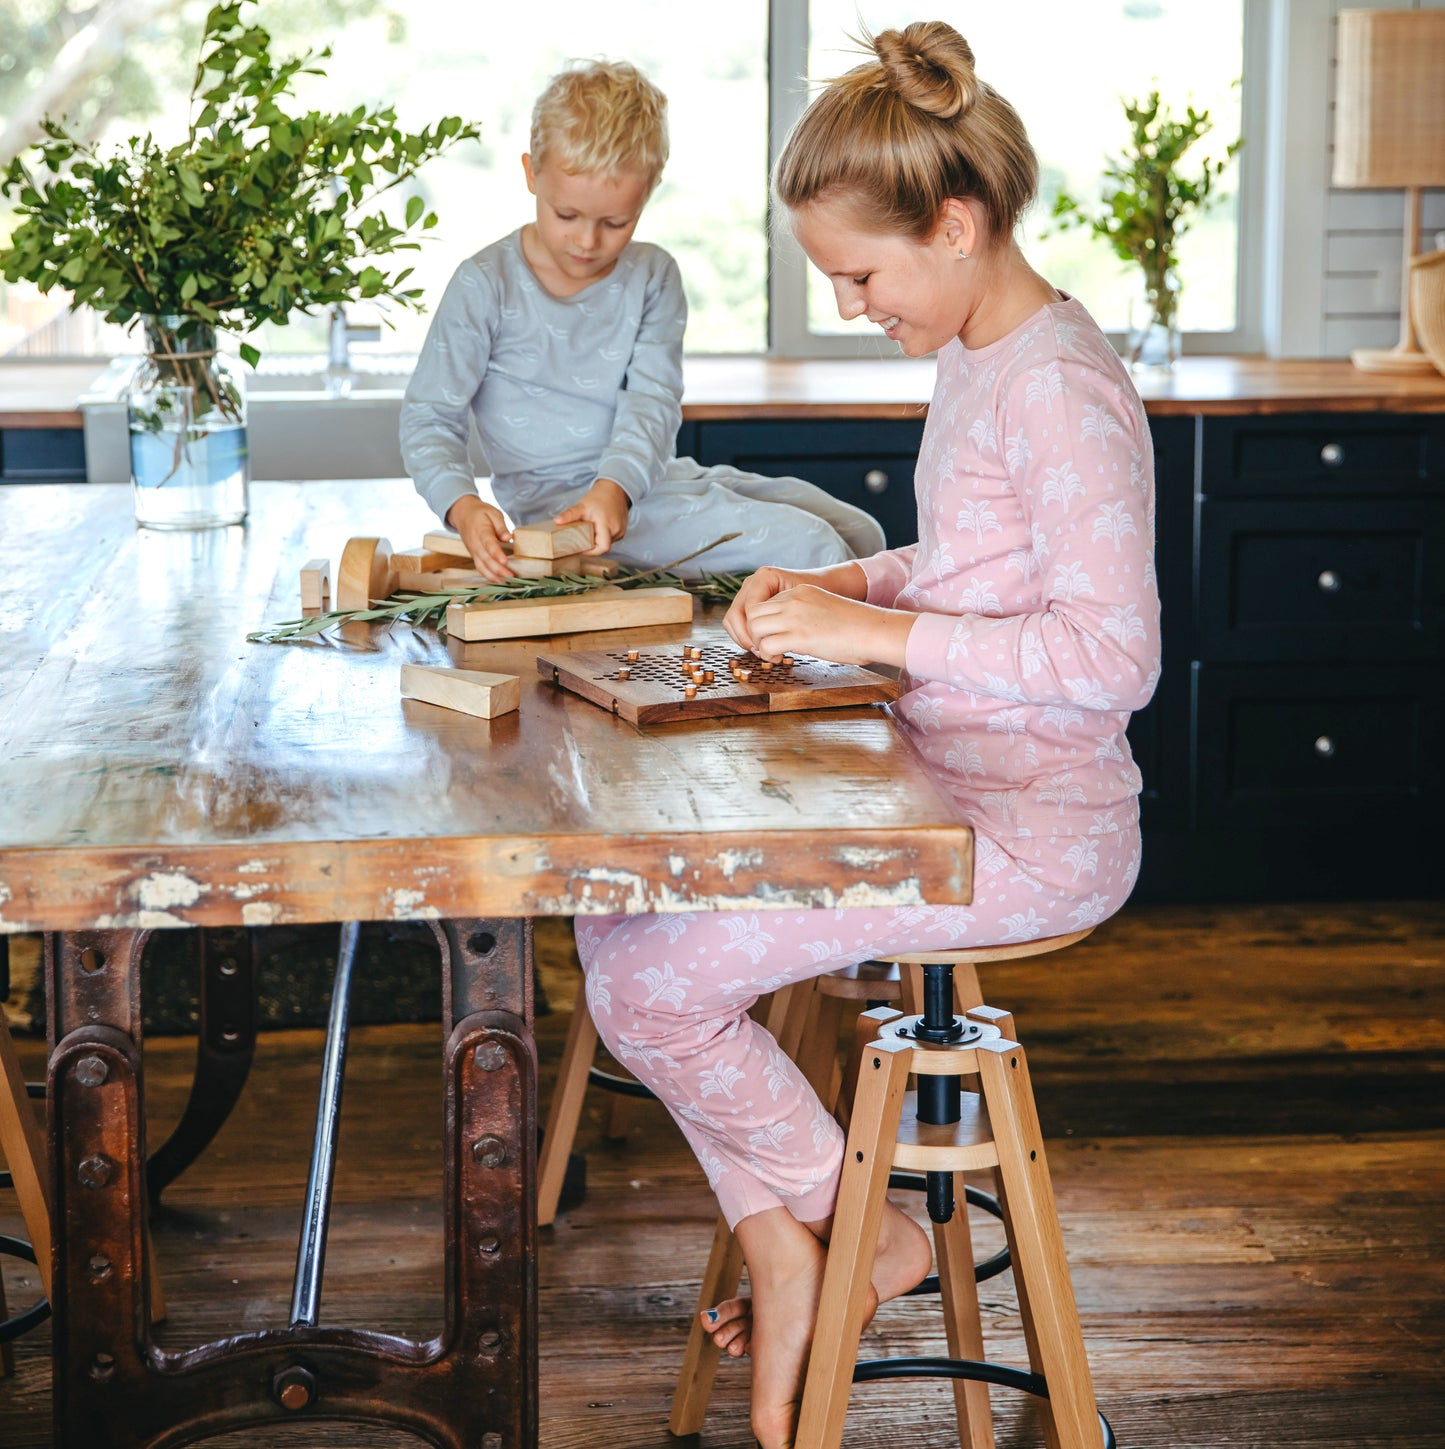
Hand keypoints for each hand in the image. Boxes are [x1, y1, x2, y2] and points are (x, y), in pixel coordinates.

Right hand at [446, 494, 513, 582]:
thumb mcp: (493, 513)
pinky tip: (499, 581)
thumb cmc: (480, 513)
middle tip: (512, 576)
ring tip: (507, 582)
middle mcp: (475, 543)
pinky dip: (488, 576)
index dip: (496, 553)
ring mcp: (473, 551)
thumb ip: (501, 526)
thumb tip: (508, 537)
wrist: (462, 513)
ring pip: (481, 566)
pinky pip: (480, 568)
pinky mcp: (474, 555)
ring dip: (493, 576)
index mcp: (481, 531)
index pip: (488, 544)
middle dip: (498, 569)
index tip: (505, 561)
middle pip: (485, 559)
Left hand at [554, 477, 629, 554]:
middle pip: (603, 546)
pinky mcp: (622, 530)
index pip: (602, 548)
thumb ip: (570, 515)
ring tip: (590, 530)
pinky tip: (597, 528)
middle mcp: (617, 530)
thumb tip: (557, 521)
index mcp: (607, 525)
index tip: (581, 548)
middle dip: (592, 544)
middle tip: (581, 538)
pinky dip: (603, 536)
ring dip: (597, 539)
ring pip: (607, 542)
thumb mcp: (582, 506)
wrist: (614, 488)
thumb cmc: (599, 497)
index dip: (591, 552)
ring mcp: (621, 531)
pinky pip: (611, 538)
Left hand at [741, 584, 916, 667]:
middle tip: (764, 647)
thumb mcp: (825, 609)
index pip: (765, 602)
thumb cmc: (856, 626)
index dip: (763, 622)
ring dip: (758, 643)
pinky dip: (767, 655)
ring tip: (771, 655)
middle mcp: (794, 600)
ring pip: (755, 627)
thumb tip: (794, 633)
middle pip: (753, 612)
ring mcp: (795, 616)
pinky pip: (766, 645)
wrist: (874, 630)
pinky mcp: (799, 636)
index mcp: (800, 591)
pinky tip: (778, 659)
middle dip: (753, 632)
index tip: (770, 636)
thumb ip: (806, 614)